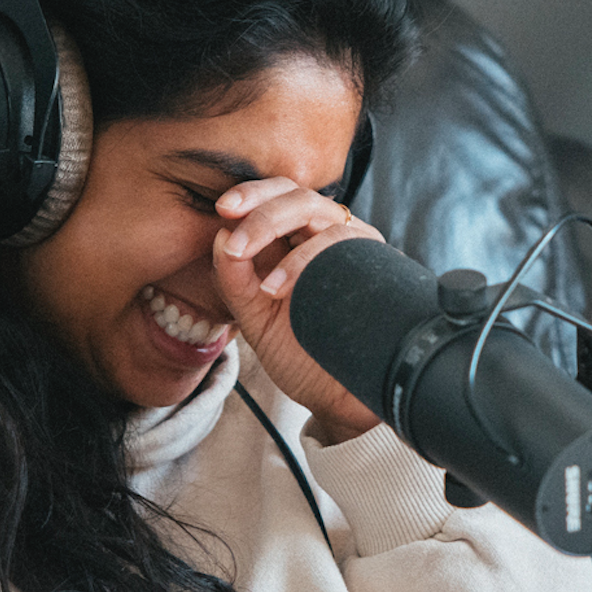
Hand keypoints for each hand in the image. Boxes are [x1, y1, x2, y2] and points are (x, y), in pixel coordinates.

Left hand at [212, 180, 384, 444]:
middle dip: (259, 207)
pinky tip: (276, 288)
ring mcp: (351, 248)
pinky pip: (339, 241)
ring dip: (274, 226)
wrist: (337, 397)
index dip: (251, 194)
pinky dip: (302, 259)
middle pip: (296, 194)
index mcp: (295, 241)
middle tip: (230, 225)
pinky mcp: (370, 264)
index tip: (222, 208)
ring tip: (249, 263)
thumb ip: (234, 281)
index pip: (277, 196)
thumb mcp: (254, 318)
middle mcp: (325, 237)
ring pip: (317, 208)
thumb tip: (220, 235)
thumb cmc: (299, 355)